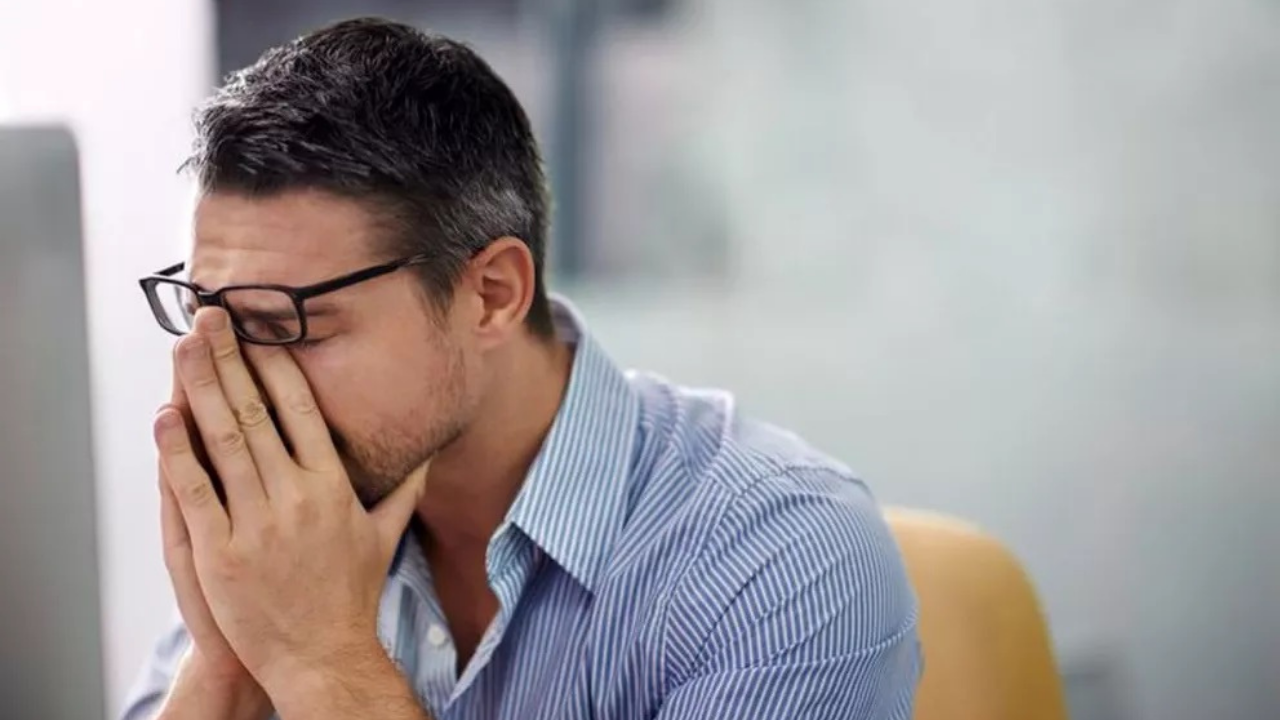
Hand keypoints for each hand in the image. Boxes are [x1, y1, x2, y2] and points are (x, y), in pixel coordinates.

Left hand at [154, 307, 427, 702]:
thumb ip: (405, 490)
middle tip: (211, 318)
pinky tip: (166, 415)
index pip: (302, 409)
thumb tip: (428, 456)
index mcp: (333, 486)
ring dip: (201, 388)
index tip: (258, 330)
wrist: (323, 657)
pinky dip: (177, 451)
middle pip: (257, 412)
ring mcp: (256, 524)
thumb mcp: (384, 537)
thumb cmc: (351, 597)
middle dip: (230, 359)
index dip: (276, 364)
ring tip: (185, 347)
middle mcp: (297, 496)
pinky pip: (194, 490)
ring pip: (224, 440)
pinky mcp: (221, 552)